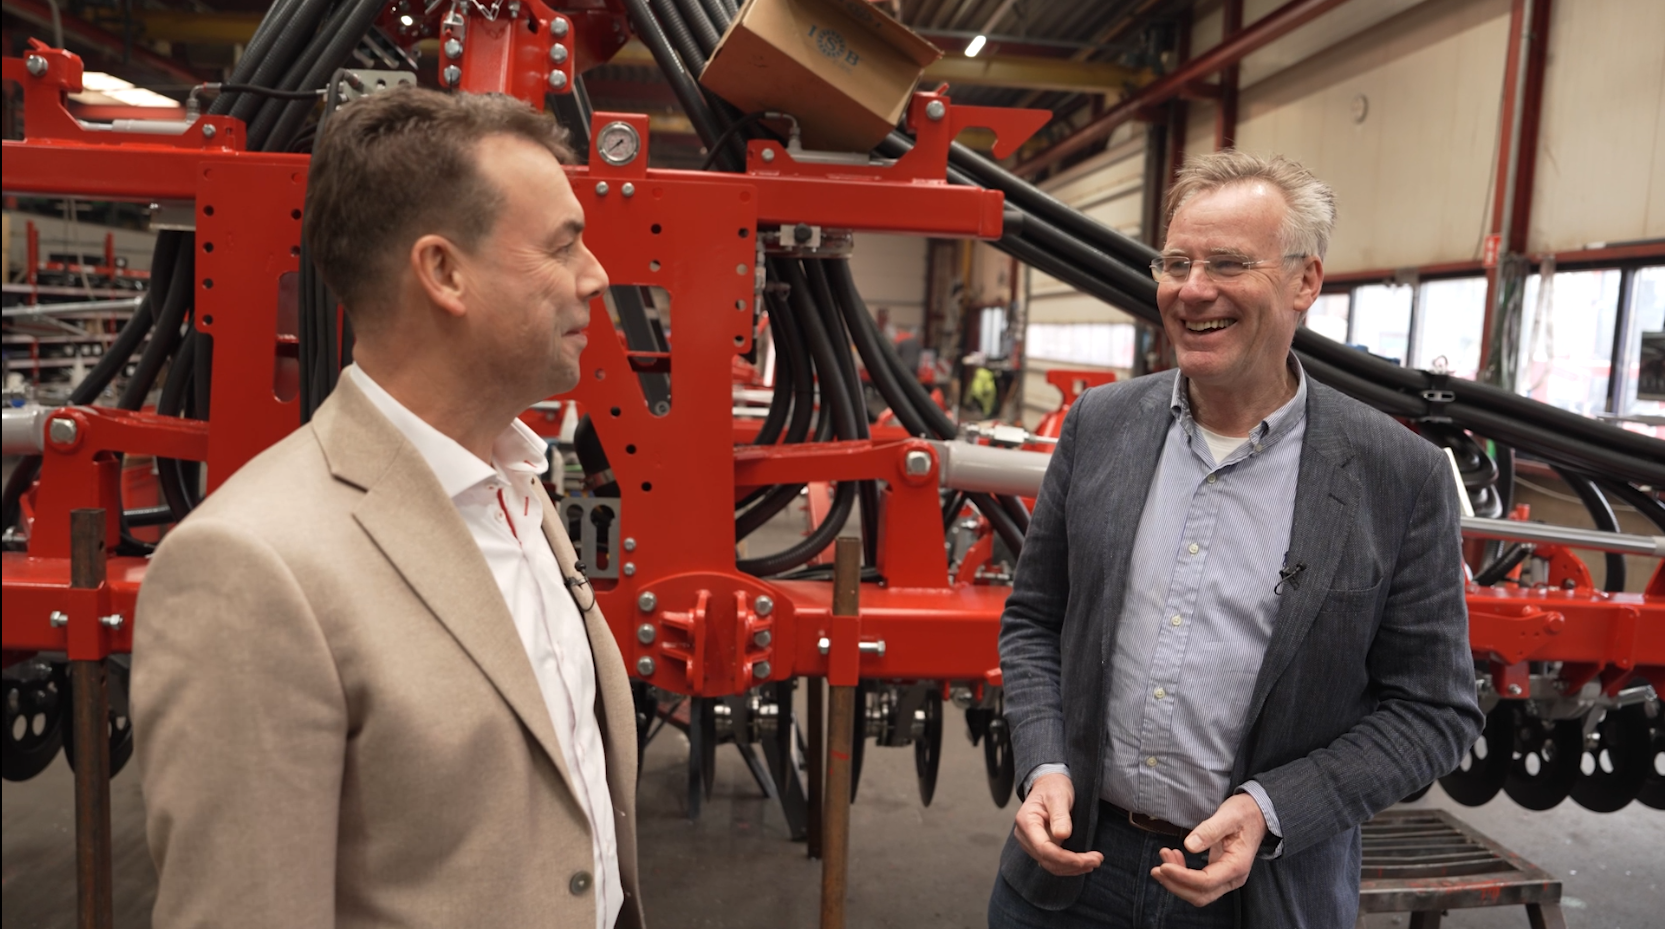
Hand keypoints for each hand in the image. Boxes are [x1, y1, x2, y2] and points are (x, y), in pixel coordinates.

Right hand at [1012, 773, 1103, 875]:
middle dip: (1073, 864)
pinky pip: (1052, 862)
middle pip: (1047, 860)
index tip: (1087, 859)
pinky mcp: (1039, 847)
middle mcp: (1024, 835)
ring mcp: (1031, 843)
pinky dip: (1068, 865)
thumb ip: (1060, 815)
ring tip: (1093, 862)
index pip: (1044, 848)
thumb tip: (1062, 835)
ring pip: (1050, 865)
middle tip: (1097, 860)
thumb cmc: (1053, 787)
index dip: (1065, 858)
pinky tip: (1083, 864)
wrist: (1049, 784)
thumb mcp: (1059, 796)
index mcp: (1026, 821)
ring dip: (1072, 868)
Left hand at [1150, 793, 1266, 905]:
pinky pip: (1198, 883)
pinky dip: (1182, 875)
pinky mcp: (1219, 874)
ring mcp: (1226, 879)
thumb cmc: (1245, 813)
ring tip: (1164, 855)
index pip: (1206, 881)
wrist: (1258, 814)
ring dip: (1177, 880)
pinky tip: (1174, 857)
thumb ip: (1209, 830)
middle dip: (1176, 885)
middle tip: (1156, 868)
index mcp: (1237, 865)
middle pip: (1201, 895)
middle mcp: (1233, 878)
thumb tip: (1189, 845)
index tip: (1163, 866)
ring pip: (1198, 893)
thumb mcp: (1228, 815)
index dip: (1182, 877)